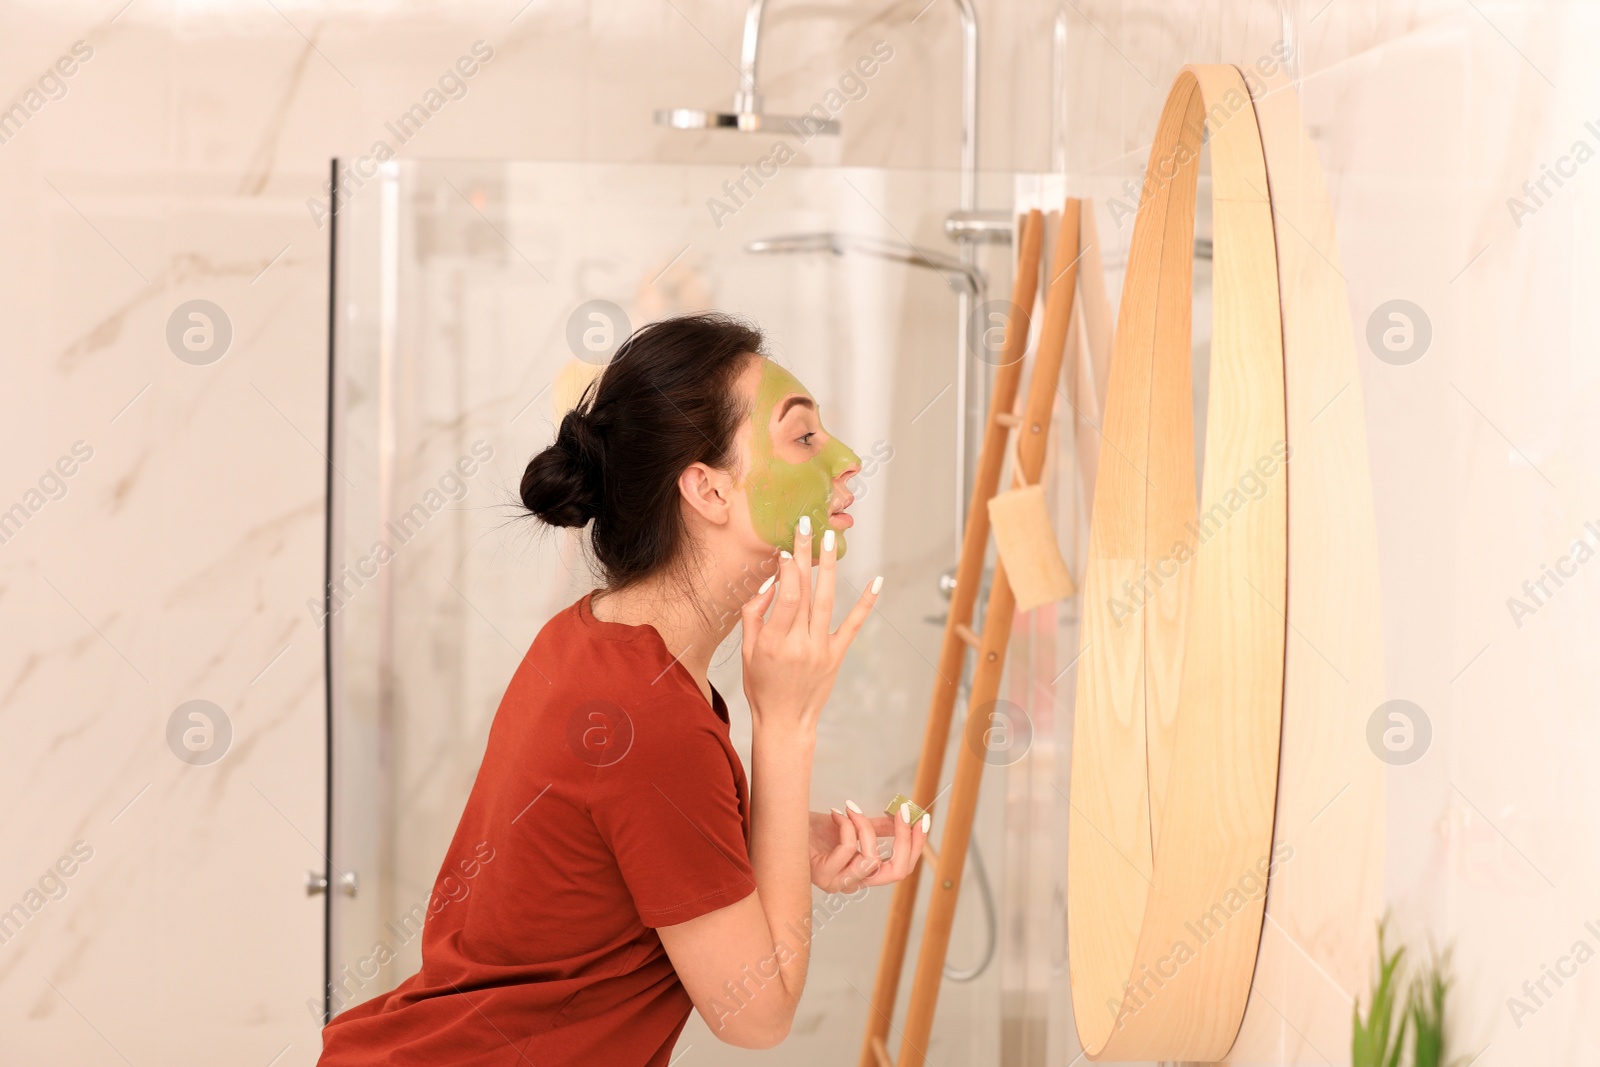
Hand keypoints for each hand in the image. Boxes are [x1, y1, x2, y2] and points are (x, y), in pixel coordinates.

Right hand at [739, 519, 880, 737]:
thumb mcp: (747, 651)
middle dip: (806, 554)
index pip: (786, 597)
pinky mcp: (837, 655)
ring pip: (827, 601)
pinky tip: (876, 580)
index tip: (787, 549)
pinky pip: (853, 625)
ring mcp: (821, 650)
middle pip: (806, 591)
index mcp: (772, 642)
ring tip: (831, 539)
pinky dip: (866, 602)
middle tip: (806, 525)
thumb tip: (770, 582)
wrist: (785, 722)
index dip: (788, 570)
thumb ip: (754, 615)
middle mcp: (798, 644)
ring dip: (829, 566)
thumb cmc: (762, 685)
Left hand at [807, 802, 929, 891]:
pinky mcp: (823, 875)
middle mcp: (855, 883)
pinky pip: (848, 849)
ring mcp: (839, 883)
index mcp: (865, 874)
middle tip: (904, 812)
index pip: (901, 869)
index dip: (916, 845)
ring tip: (850, 808)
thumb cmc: (816, 830)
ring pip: (871, 859)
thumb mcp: (854, 825)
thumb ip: (879, 827)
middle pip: (896, 872)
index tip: (922, 818)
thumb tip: (906, 817)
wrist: (785, 826)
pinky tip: (836, 813)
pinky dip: (846, 825)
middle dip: (904, 840)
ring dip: (864, 827)